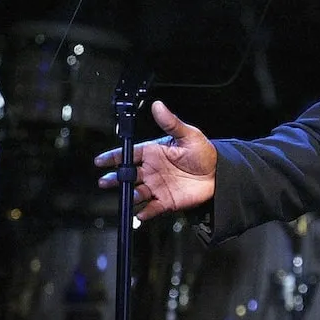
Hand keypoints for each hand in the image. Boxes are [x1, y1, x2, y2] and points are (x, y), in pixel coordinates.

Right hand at [94, 100, 216, 220]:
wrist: (219, 172)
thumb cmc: (204, 152)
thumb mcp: (188, 134)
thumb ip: (171, 122)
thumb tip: (158, 105)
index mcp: (153, 152)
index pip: (128, 154)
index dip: (113, 157)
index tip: (100, 161)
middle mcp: (151, 170)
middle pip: (127, 175)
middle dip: (115, 178)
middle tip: (105, 181)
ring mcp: (157, 186)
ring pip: (136, 192)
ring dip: (129, 195)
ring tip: (126, 196)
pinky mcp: (166, 201)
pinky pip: (151, 208)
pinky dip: (144, 212)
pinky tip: (140, 214)